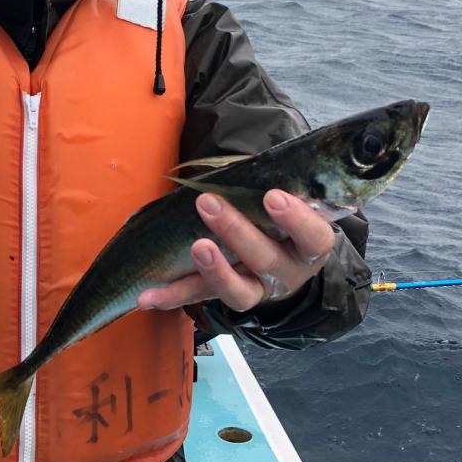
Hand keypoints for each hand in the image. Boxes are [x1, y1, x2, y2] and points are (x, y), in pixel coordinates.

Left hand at [137, 190, 334, 312]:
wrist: (285, 260)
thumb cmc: (282, 217)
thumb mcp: (290, 200)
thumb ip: (271, 187)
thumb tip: (245, 163)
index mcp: (310, 245)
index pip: (313, 236)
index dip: (296, 219)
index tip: (273, 197)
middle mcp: (288, 273)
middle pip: (267, 259)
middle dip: (236, 231)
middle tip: (208, 203)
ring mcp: (258, 290)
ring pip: (239, 291)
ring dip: (213, 269)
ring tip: (195, 246)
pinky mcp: (228, 297)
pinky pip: (200, 298)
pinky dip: (172, 296)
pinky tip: (148, 296)